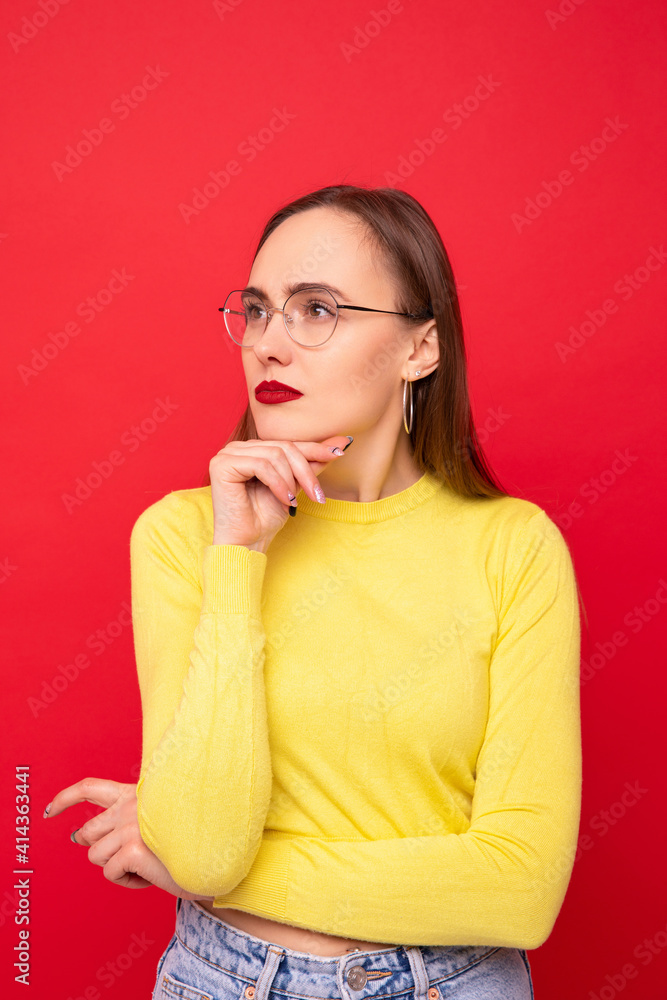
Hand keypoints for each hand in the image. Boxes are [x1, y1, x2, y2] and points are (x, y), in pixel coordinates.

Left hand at [44, 776, 210, 899]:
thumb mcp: (157, 821)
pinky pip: (110, 873)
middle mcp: (131, 805)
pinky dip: (127, 882)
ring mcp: (131, 825)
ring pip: (96, 855)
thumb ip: (126, 818)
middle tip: (118, 857)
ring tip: (145, 865)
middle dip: (97, 848)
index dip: (66, 797)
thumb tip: (81, 836)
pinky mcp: (132, 848)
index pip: (91, 788)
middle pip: (88, 831)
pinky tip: (149, 876)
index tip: (50, 811)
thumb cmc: (190, 840)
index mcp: (137, 793)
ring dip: (117, 867)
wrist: (215, 856)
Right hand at [209, 434, 352, 550]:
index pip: (288, 443)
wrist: (247, 543)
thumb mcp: (295, 486)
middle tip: (318, 495)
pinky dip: (278, 484)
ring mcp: (227, 454)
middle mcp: (237, 448)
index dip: (315, 449)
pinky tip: (284, 500)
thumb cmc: (265, 518)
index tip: (340, 453)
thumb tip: (341, 443)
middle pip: (283, 447)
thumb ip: (311, 464)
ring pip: (275, 455)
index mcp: (252, 450)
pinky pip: (261, 465)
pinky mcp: (222, 465)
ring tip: (294, 501)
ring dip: (292, 481)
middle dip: (305, 471)